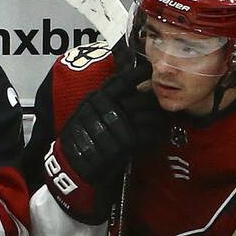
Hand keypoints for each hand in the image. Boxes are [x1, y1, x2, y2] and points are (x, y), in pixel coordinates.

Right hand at [45, 61, 165, 218]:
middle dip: (154, 103)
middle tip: (162, 104)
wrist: (71, 167)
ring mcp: (117, 126)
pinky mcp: (125, 145)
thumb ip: (104, 101)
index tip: (148, 68)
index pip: (122, 80)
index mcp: (97, 99)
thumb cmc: (79, 138)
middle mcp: (108, 109)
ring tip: (164, 123)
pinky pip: (149, 136)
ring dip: (160, 121)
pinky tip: (158, 138)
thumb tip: (127, 89)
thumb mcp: (85, 113)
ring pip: (148, 117)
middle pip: (142, 99)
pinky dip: (157, 137)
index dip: (138, 72)